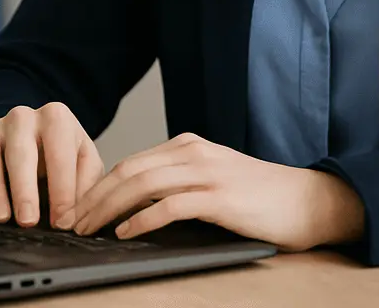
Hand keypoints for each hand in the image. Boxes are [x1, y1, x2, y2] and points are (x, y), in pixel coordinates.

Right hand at [0, 103, 102, 229]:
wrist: (29, 139)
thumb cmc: (59, 155)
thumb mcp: (83, 161)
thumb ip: (87, 183)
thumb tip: (78, 216)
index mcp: (55, 118)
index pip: (59, 152)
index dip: (62, 188)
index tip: (63, 220)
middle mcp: (21, 119)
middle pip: (20, 151)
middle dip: (24, 188)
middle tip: (29, 222)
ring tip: (1, 217)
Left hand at [71, 132, 364, 251]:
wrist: (307, 200)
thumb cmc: (259, 197)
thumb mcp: (212, 179)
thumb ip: (177, 184)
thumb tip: (131, 207)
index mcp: (188, 146)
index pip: (131, 162)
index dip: (98, 186)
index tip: (77, 208)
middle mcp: (194, 153)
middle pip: (129, 170)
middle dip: (94, 197)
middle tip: (71, 221)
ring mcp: (208, 173)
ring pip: (143, 185)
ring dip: (108, 209)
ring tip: (88, 229)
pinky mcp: (220, 198)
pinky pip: (170, 206)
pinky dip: (142, 220)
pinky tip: (126, 233)